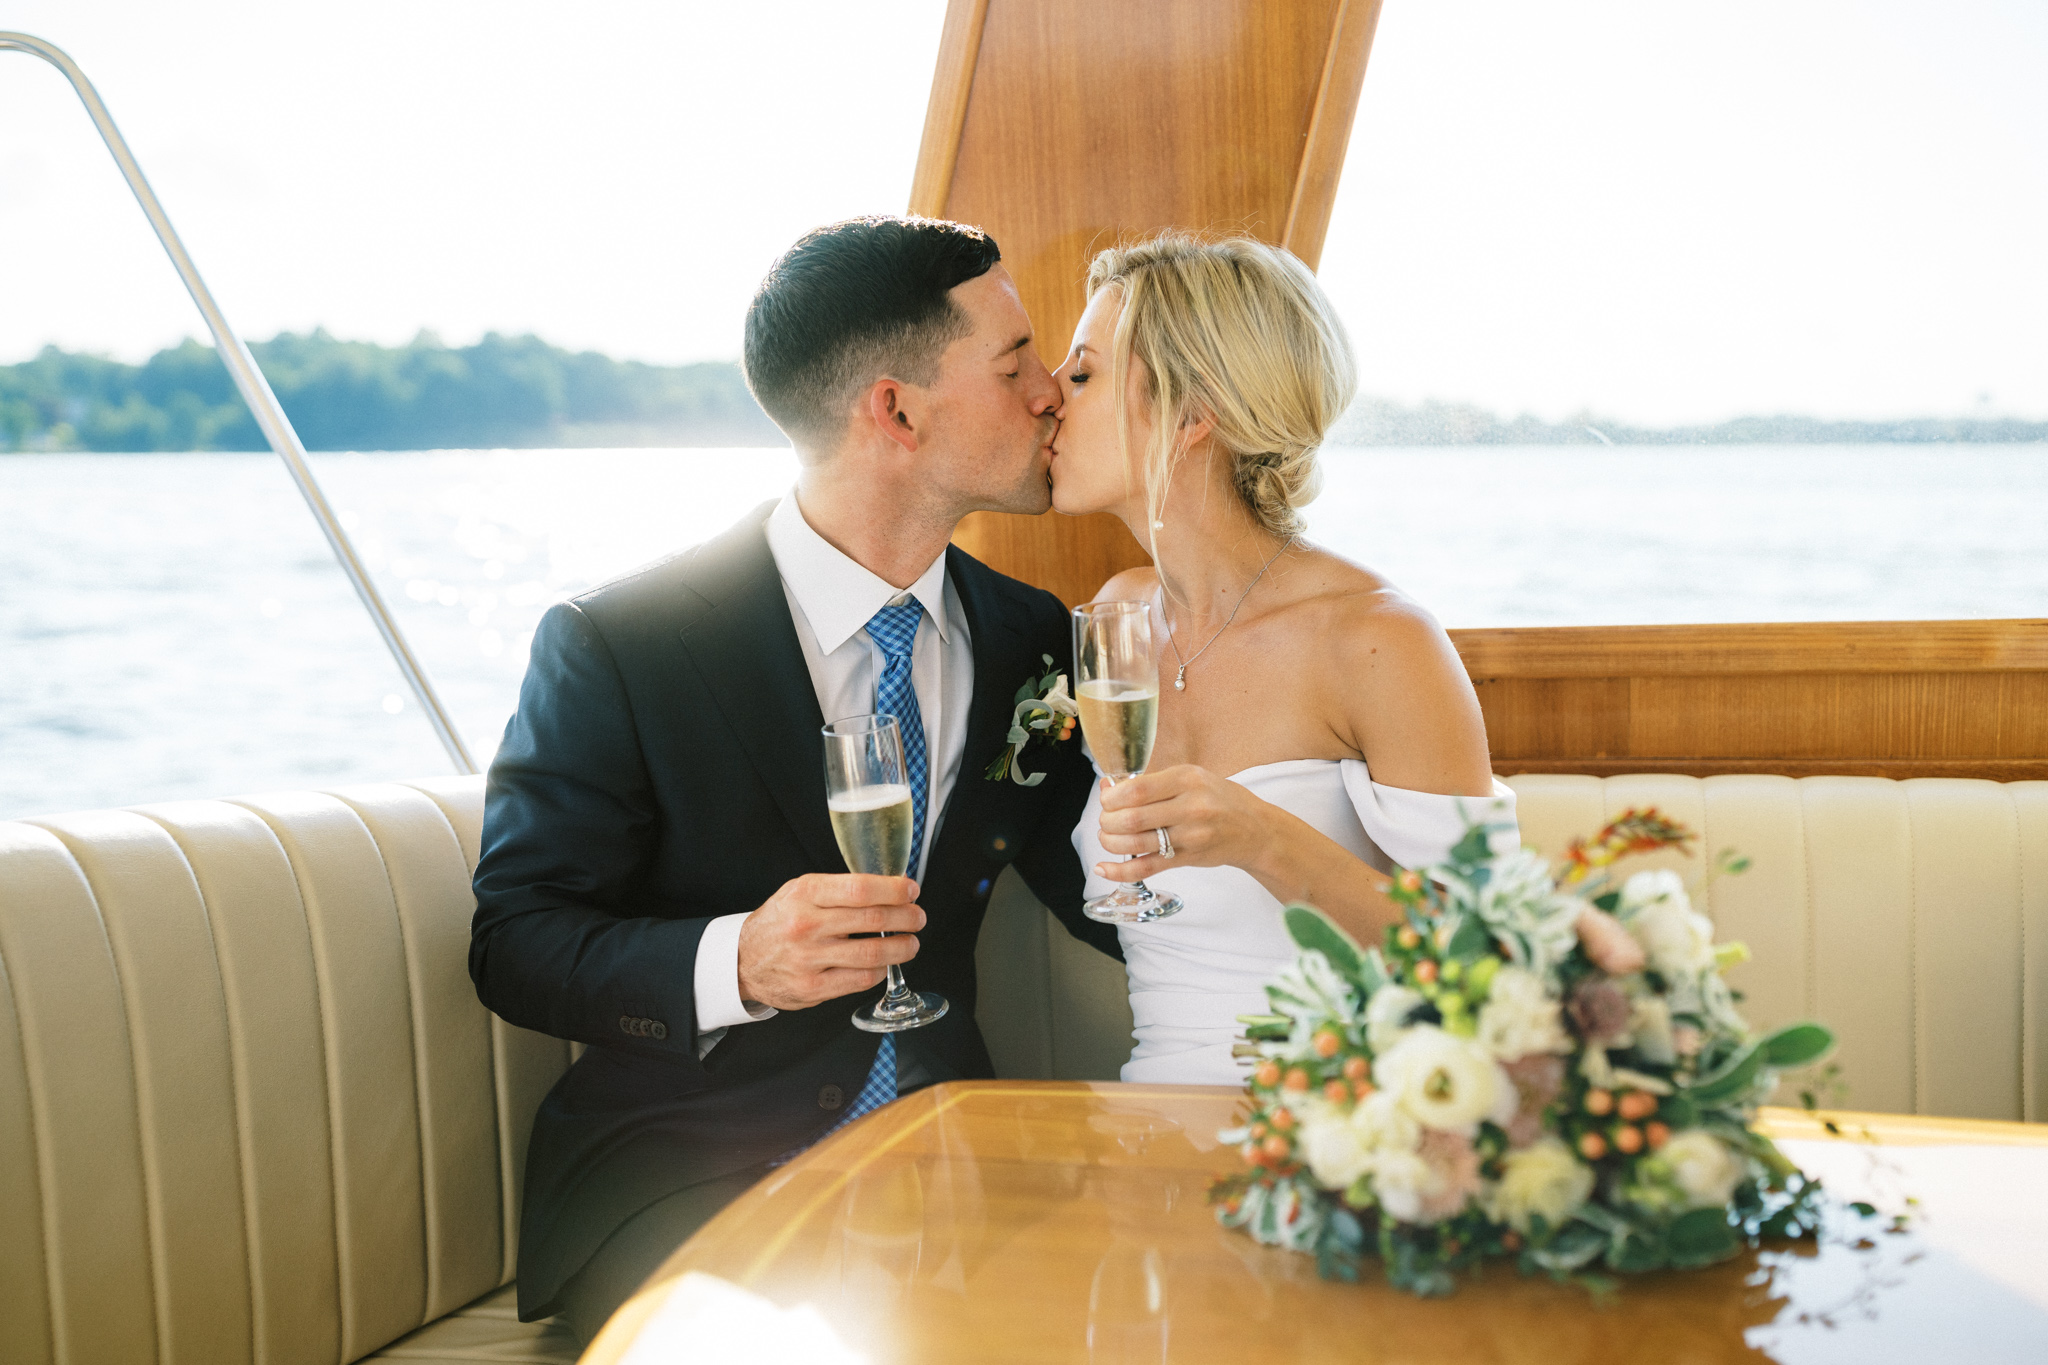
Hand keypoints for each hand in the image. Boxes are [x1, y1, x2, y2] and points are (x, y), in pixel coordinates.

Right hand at [736, 874, 925, 1010]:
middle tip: (918, 918)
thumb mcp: (800, 892)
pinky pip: (859, 980)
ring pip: (871, 954)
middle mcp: (806, 925)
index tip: (911, 891)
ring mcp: (809, 959)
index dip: (894, 890)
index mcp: (805, 894)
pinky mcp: (812, 988)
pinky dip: (879, 971)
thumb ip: (840, 889)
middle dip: (906, 918)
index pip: (860, 888)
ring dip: (901, 948)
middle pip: (872, 920)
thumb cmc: (780, 921)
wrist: (743, 960)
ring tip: (911, 943)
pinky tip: (884, 964)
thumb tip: (890, 887)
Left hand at [1094, 764, 1284, 883]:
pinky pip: (1148, 868)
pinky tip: (1104, 868)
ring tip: (1108, 838)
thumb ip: (1153, 783)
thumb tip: (1109, 788)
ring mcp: (1190, 836)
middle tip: (1106, 820)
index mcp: (1187, 779)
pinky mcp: (1188, 858)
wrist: (1255, 829)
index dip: (1112, 797)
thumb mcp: (1191, 778)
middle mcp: (1190, 806)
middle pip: (1133, 818)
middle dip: (1108, 821)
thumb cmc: (1219, 799)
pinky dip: (1121, 871)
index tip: (1107, 799)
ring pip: (1136, 843)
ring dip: (1111, 842)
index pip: (1138, 789)